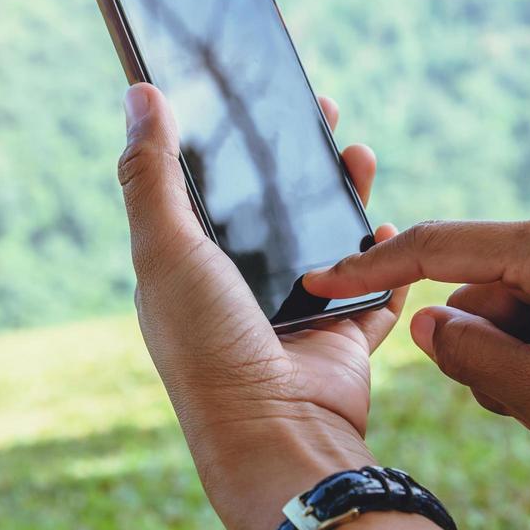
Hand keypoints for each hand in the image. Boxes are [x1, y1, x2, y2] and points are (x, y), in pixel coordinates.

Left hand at [117, 83, 406, 529]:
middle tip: (321, 111)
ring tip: (361, 154)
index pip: (207, 188)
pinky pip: (372, 288)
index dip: (228, 140)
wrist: (278, 435)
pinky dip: (385, 259)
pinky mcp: (341, 335)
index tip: (251, 94)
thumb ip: (151, 174)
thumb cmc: (208, 346)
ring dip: (345, 195)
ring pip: (327, 239)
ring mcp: (293, 314)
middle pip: (273, 208)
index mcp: (188, 269)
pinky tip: (390, 225)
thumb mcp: (167, 249)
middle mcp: (238, 290)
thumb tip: (139, 93)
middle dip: (297, 159)